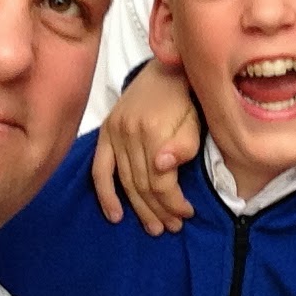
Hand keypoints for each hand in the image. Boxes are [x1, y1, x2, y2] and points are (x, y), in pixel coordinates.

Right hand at [91, 58, 201, 234]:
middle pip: (142, 185)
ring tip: (154, 227)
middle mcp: (129, 133)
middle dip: (159, 211)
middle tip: (171, 227)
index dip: (174, 202)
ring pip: (125, 181)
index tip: (187, 213)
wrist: (167, 67)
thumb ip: (183, 146)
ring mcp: (114, 132)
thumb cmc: (187, 97)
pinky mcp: (105, 131)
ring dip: (139, 208)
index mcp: (154, 131)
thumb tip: (162, 168)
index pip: (160, 181)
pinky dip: (105, 194)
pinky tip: (116, 216)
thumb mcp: (195, 120)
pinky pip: (99, 169)